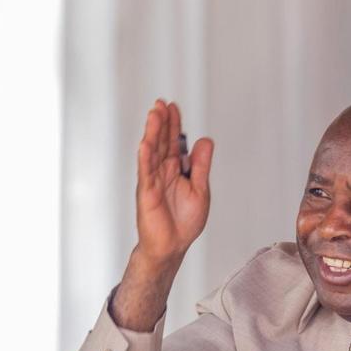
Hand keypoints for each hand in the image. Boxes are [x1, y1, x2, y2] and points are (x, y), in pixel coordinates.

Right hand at [135, 99, 214, 263]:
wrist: (172, 246)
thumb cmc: (183, 222)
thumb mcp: (200, 189)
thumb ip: (201, 165)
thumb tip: (205, 140)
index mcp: (176, 170)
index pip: (173, 142)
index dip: (174, 124)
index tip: (173, 107)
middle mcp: (162, 172)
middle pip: (161, 142)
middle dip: (162, 122)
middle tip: (161, 103)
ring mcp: (153, 180)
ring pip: (152, 152)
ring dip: (152, 133)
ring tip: (154, 114)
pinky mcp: (147, 192)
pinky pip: (146, 172)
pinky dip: (145, 157)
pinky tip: (145, 142)